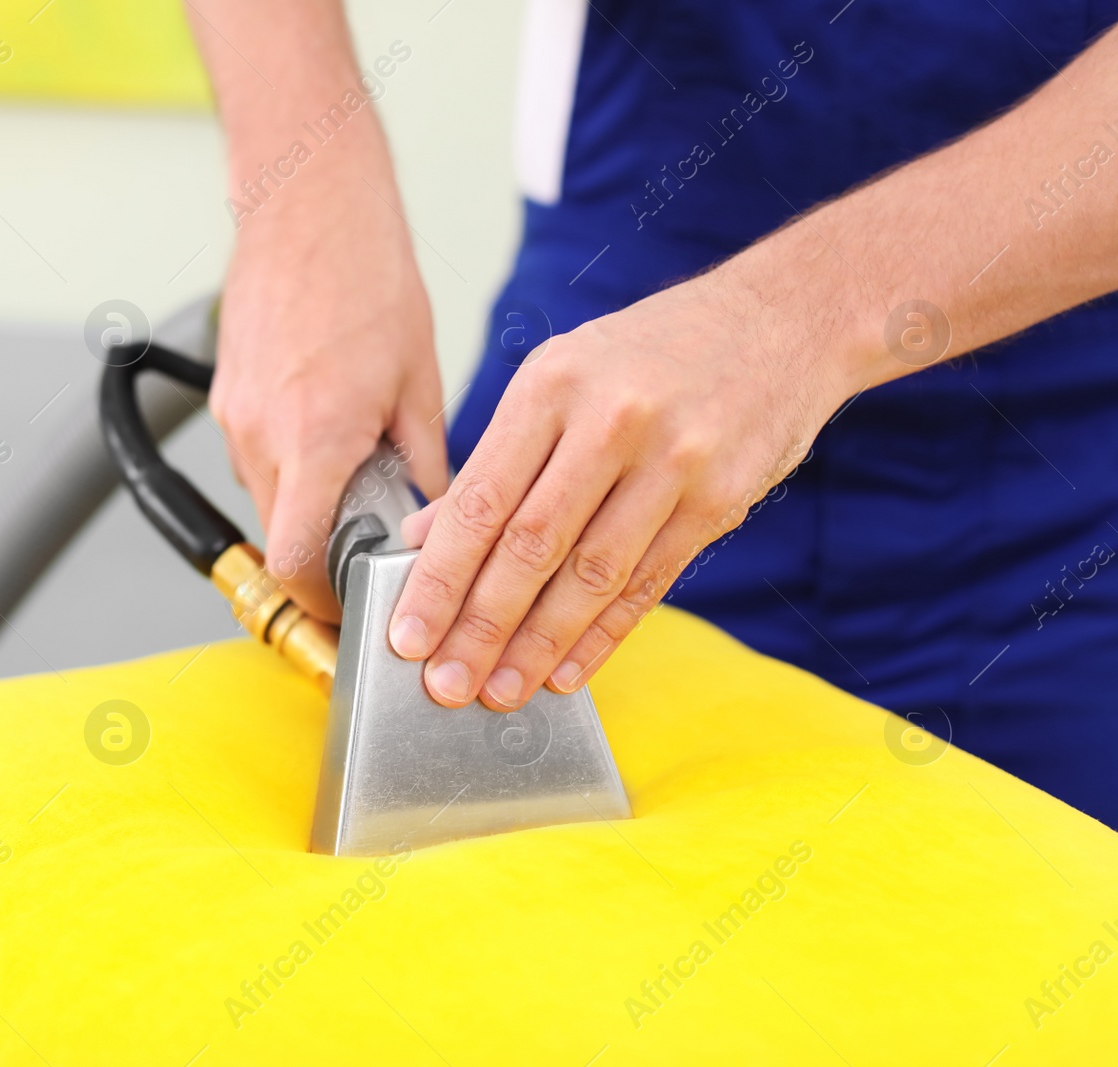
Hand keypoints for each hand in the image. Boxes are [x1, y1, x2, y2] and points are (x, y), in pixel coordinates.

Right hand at [212, 165, 448, 621]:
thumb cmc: (367, 276)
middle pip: (280, 539)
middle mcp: (262, 434)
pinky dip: (290, 464)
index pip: (295, 562)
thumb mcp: (419, 383)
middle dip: (322, 554)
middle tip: (370, 543)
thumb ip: (424, 465)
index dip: (323, 600)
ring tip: (354, 466)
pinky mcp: (225, 397)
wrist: (307, 204)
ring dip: (307, 504)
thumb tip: (437, 524)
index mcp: (317, 437)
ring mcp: (234, 417)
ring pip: (267, 499)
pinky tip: (327, 427)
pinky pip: (255, 458)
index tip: (353, 608)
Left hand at [388, 270, 853, 708]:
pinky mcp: (721, 499)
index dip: (439, 578)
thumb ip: (496, 458)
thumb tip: (425, 537)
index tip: (407, 634)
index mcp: (552, 385)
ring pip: (591, 575)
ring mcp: (674, 461)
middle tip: (445, 683)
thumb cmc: (651, 352)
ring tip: (499, 691)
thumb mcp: (559, 376)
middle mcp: (611, 421)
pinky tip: (564, 671)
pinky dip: (602, 636)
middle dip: (481, 627)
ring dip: (538, 645)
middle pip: (531, 546)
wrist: (781, 320)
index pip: (480, 500)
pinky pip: (649, 583)